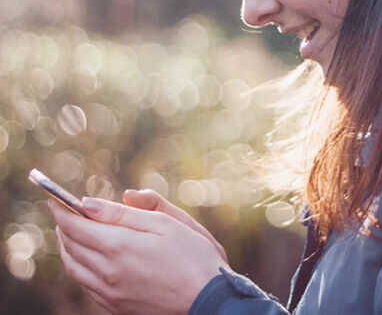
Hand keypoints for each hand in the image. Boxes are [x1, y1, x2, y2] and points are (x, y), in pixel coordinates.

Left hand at [49, 197, 230, 314]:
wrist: (208, 298)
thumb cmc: (193, 254)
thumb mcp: (164, 222)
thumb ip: (126, 212)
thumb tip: (89, 202)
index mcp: (120, 246)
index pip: (76, 225)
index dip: (61, 209)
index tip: (53, 196)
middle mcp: (107, 272)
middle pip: (70, 246)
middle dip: (64, 225)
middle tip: (64, 209)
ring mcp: (109, 293)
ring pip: (73, 267)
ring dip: (68, 246)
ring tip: (73, 230)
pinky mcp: (115, 307)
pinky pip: (85, 284)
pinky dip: (78, 265)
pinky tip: (88, 256)